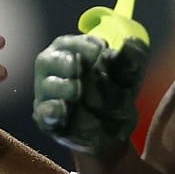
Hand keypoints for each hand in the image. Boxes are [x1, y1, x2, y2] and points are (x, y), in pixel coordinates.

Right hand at [32, 34, 147, 154]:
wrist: (115, 132)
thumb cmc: (116, 94)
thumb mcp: (128, 77)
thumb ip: (131, 59)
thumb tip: (131, 41)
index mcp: (70, 51)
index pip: (68, 43)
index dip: (83, 45)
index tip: (101, 50)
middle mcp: (53, 71)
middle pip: (47, 60)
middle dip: (66, 63)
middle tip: (79, 68)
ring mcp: (48, 95)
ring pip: (46, 86)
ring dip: (64, 87)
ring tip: (78, 93)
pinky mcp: (47, 119)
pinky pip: (43, 113)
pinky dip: (52, 111)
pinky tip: (63, 110)